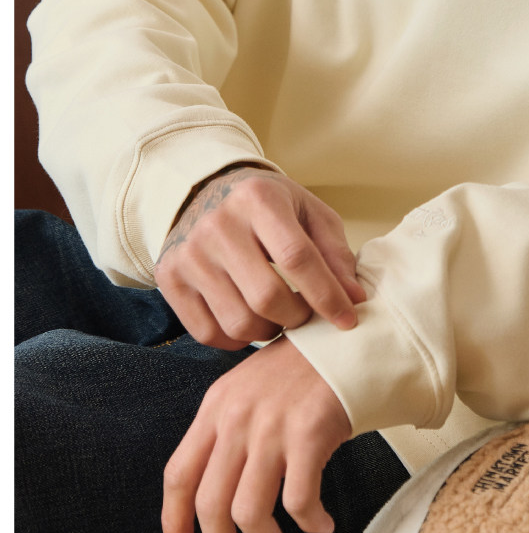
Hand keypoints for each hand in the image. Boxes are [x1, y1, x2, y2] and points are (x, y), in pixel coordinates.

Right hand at [155, 165, 365, 349]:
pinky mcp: (169, 277)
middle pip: (267, 297)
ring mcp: (189, 252)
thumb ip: (334, 253)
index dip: (327, 295)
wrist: (206, 191)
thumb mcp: (308, 213)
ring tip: (279, 317)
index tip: (348, 320)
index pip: (298, 258)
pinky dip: (235, 340)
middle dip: (297, 318)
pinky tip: (249, 321)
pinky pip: (207, 333)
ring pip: (238, 322)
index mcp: (258, 199)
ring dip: (268, 332)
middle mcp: (218, 224)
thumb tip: (354, 299)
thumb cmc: (269, 207)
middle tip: (306, 316)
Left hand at [163, 335, 350, 532]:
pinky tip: (321, 525)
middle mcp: (237, 417)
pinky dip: (310, 523)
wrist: (351, 338)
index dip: (174, 522)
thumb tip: (212, 495)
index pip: (178, 475)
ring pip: (250, 513)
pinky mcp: (309, 433)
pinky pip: (299, 502)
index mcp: (216, 406)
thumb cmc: (304, 369)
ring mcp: (272, 425)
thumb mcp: (249, 388)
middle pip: (210, 505)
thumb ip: (227, 431)